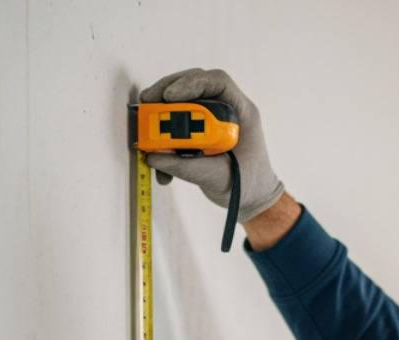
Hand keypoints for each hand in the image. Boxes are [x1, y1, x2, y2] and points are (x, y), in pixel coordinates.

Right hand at [139, 68, 284, 222]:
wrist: (252, 198)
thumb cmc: (247, 185)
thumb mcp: (218, 178)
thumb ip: (186, 167)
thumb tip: (154, 156)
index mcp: (242, 112)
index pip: (218, 82)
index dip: (192, 83)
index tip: (170, 96)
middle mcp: (227, 109)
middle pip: (194, 86)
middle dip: (166, 91)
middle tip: (146, 102)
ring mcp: (212, 118)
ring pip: (182, 102)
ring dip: (160, 113)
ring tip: (145, 128)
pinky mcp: (199, 129)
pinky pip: (176, 123)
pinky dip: (163, 138)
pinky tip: (158, 160)